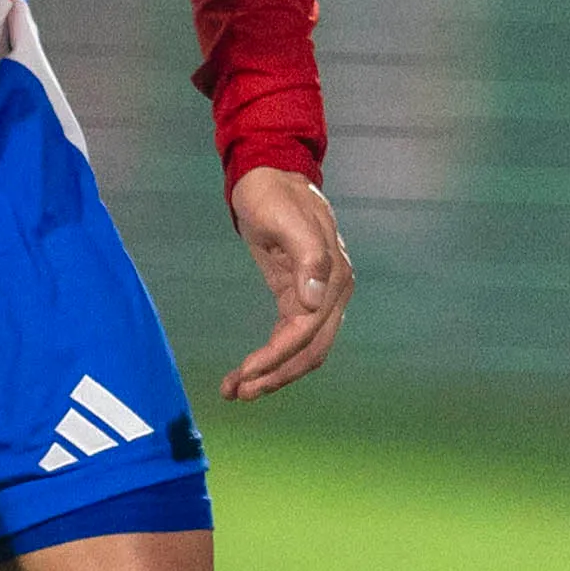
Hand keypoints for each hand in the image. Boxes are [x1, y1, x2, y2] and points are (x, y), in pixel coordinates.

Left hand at [220, 167, 350, 400]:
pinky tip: (249, 369)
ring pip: (303, 350)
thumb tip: (315, 300)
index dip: (276, 357)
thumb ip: (307, 257)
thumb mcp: (285, 219)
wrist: (269, 176)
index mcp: (333, 275)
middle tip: (237, 394)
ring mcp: (320, 296)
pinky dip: (272, 356)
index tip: (244, 373)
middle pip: (310, 351)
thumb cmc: (273, 194)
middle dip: (274, 375)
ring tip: (237, 390)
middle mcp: (332, 292)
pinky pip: (292, 337)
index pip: (306, 331)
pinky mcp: (300, 297)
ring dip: (273, 373)